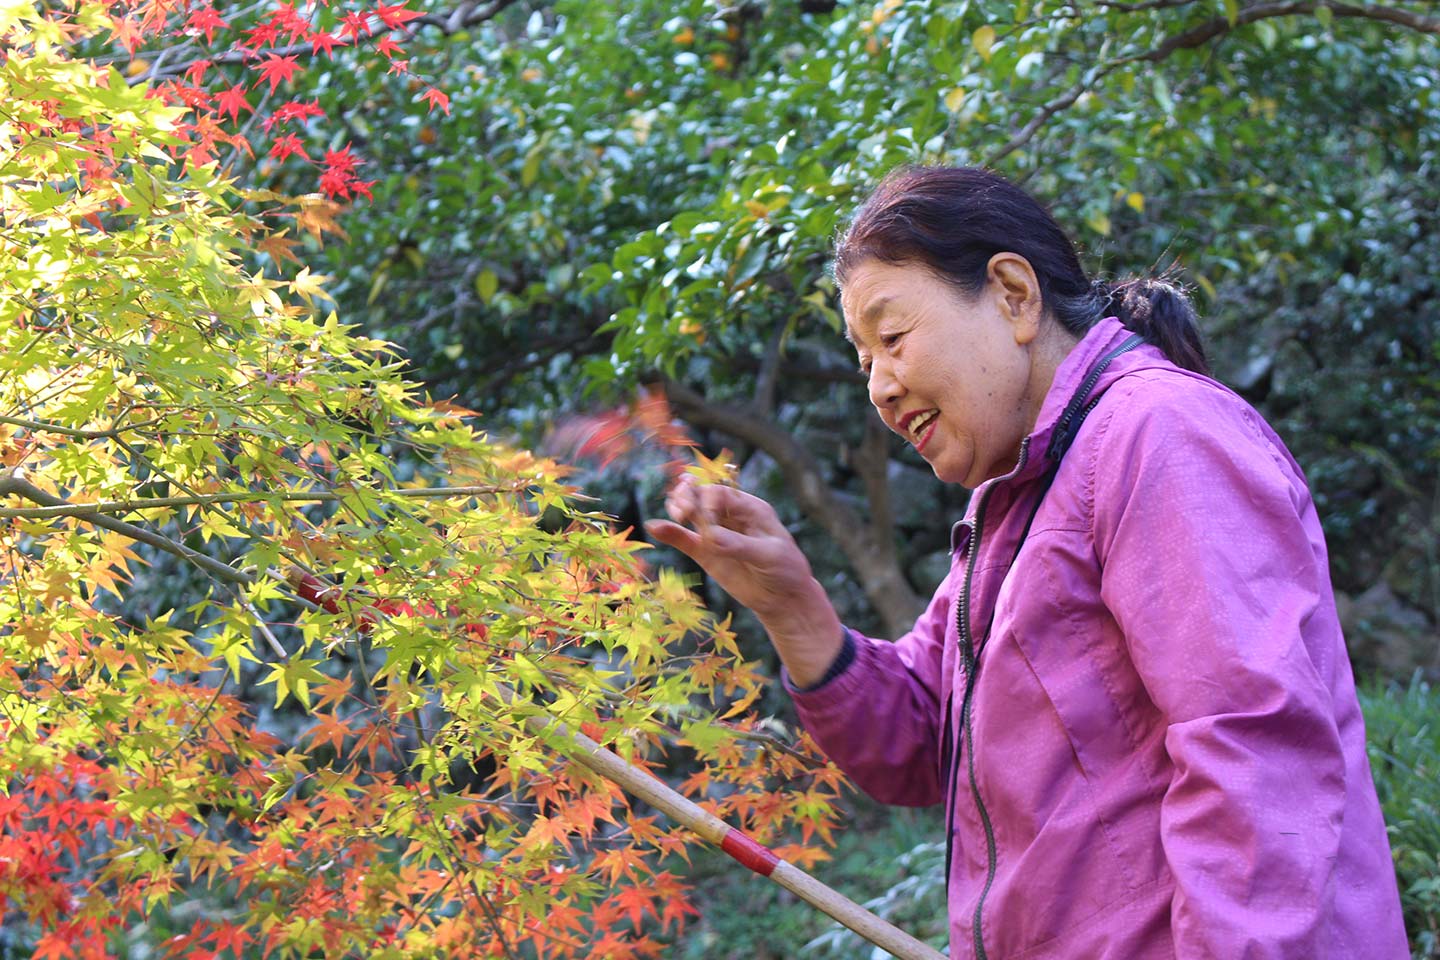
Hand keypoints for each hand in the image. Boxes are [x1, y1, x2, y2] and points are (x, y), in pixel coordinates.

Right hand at [645, 475, 842, 686]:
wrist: (782, 598)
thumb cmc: (785, 570)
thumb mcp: (770, 555)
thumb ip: (739, 545)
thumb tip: (709, 537)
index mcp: (749, 508)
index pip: (721, 493)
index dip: (709, 502)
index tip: (709, 525)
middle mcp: (730, 515)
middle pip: (700, 495)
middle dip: (688, 497)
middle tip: (685, 514)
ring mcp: (716, 533)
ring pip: (690, 511)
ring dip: (678, 507)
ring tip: (677, 516)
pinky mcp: (705, 552)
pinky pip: (684, 538)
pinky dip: (669, 532)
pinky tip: (655, 528)